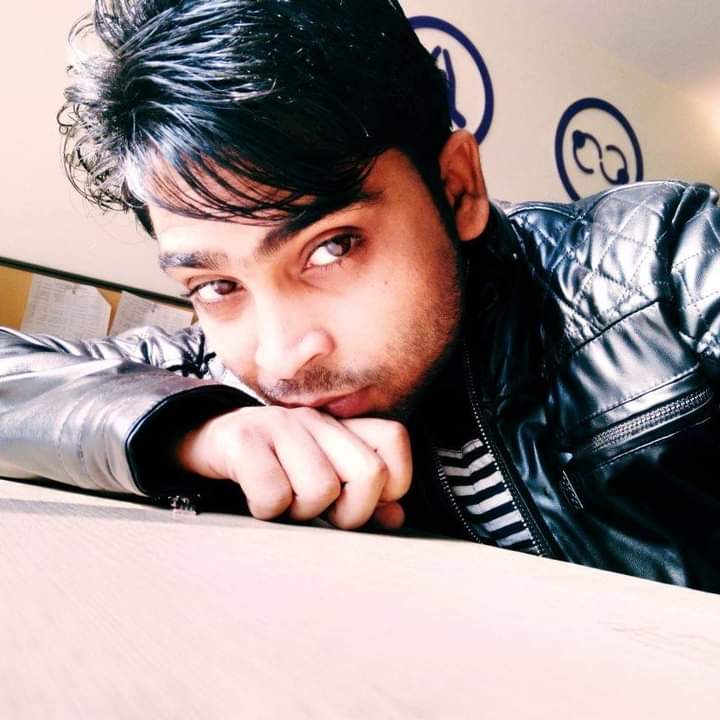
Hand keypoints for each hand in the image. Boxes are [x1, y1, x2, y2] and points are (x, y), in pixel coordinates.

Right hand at [175, 406, 411, 529]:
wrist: (207, 440)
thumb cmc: (271, 463)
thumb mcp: (319, 475)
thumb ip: (360, 494)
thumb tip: (396, 517)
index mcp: (339, 425)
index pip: (394, 439)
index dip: (391, 483)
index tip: (361, 501)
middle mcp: (315, 419)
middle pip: (369, 473)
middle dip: (350, 512)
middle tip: (320, 513)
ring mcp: (279, 425)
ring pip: (322, 489)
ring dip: (300, 512)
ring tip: (282, 500)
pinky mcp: (243, 440)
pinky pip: (274, 495)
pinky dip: (265, 510)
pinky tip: (255, 497)